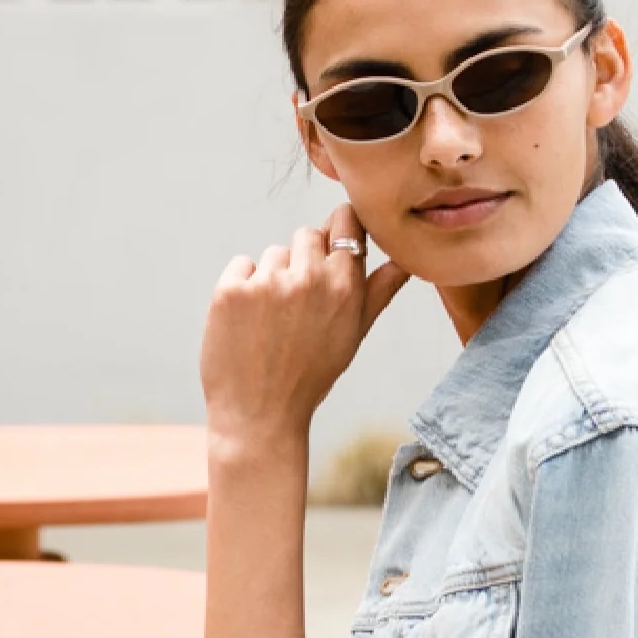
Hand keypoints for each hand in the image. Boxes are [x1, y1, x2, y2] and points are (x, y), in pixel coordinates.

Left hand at [199, 202, 408, 452]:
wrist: (259, 416)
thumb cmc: (310, 378)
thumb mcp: (353, 336)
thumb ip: (379, 291)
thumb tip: (405, 259)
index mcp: (344, 287)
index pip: (345, 221)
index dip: (338, 231)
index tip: (331, 250)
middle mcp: (308, 278)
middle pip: (307, 235)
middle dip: (303, 261)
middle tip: (298, 307)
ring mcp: (267, 282)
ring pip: (274, 254)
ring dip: (273, 279)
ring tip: (273, 323)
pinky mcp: (232, 290)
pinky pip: (242, 265)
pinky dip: (242, 288)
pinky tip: (248, 323)